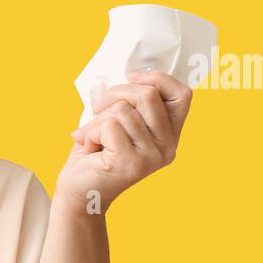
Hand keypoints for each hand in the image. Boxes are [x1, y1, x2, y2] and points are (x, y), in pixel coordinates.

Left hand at [56, 68, 191, 214]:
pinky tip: (89, 148)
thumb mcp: (118, 121)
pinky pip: (109, 127)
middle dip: (116, 94)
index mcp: (171, 134)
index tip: (130, 78)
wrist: (79, 191)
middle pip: (148, 95)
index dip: (157, 78)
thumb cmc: (96, 152)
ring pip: (124, 111)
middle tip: (98, 108)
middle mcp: (168, 147)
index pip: (183, 95)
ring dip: (98, 119)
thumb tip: (126, 71)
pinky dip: (90, 132)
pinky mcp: (131, 164)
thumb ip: (129, 102)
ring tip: (92, 136)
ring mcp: (152, 157)